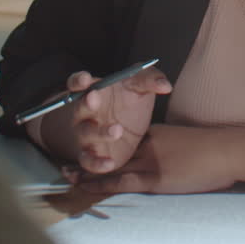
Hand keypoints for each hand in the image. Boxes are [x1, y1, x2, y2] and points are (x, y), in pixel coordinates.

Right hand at [29, 67, 171, 173]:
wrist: (131, 126)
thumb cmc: (131, 99)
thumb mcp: (142, 86)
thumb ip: (151, 81)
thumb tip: (166, 86)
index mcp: (93, 91)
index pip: (78, 83)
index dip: (78, 80)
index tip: (85, 78)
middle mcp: (84, 113)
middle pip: (79, 108)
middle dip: (85, 103)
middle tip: (94, 98)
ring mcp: (86, 135)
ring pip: (85, 134)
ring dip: (98, 133)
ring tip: (117, 130)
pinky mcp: (94, 154)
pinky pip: (88, 161)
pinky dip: (96, 164)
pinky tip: (110, 164)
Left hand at [73, 124, 242, 193]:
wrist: (228, 150)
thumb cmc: (217, 148)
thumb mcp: (190, 142)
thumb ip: (176, 149)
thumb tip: (175, 159)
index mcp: (157, 133)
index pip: (125, 141)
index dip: (106, 146)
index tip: (93, 149)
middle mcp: (147, 144)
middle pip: (111, 151)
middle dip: (89, 155)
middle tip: (67, 161)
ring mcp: (149, 160)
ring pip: (111, 165)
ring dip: (87, 170)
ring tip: (67, 174)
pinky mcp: (154, 178)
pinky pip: (120, 181)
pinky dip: (100, 183)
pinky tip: (85, 186)